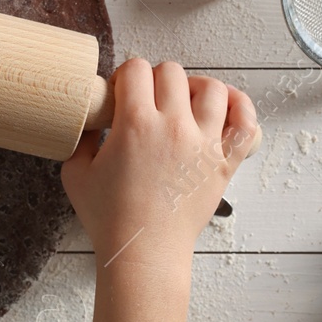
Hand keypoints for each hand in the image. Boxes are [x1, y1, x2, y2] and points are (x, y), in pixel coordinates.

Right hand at [62, 60, 259, 321]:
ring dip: (196, 89)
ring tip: (184, 103)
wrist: (144, 252)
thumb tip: (91, 118)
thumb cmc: (109, 218)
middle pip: (172, 72)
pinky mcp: (225, 162)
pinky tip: (222, 110)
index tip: (121, 92)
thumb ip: (80, 137)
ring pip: (213, 89)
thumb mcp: (75, 173)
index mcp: (134, 124)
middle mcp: (173, 126)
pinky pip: (247, 122)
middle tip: (147, 101)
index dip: (125, 75)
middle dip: (155, 80)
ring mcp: (204, 143)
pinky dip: (239, 108)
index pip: (136, 68)